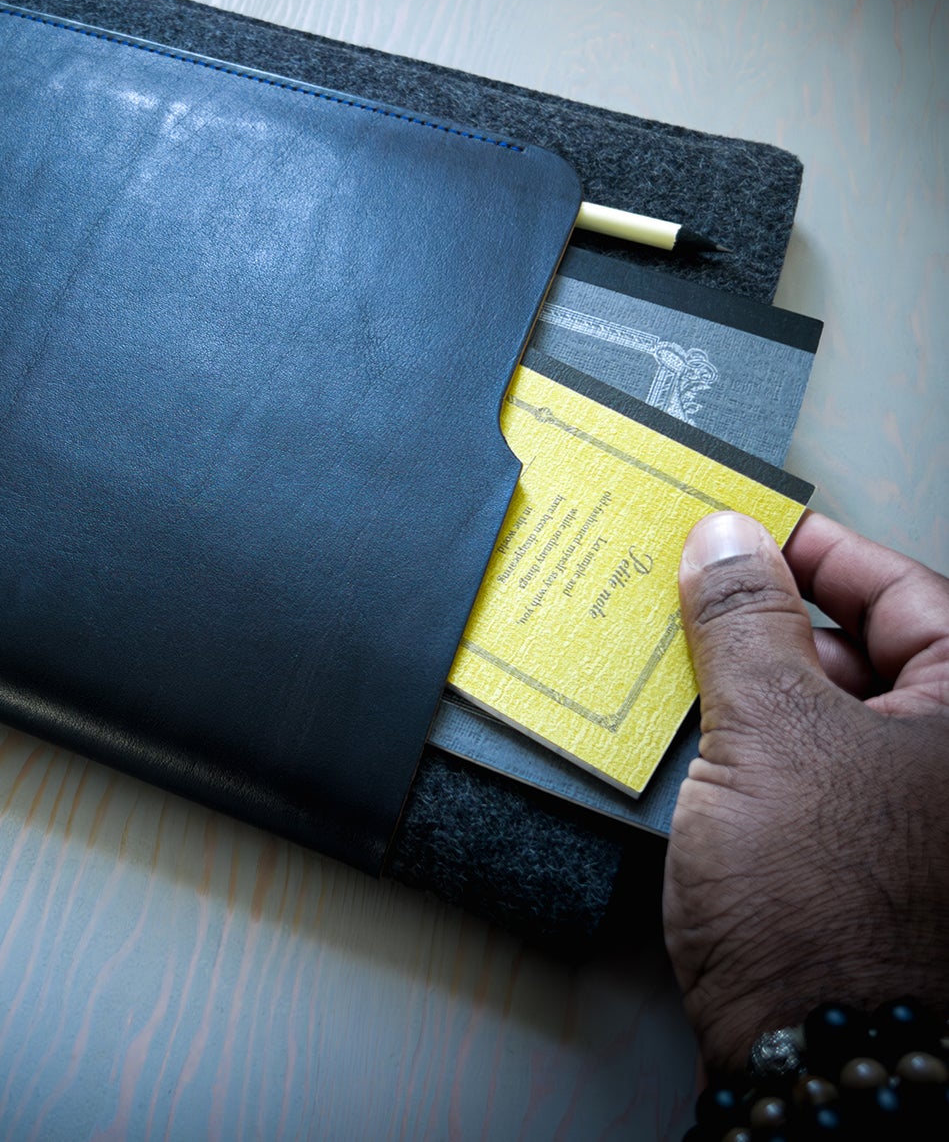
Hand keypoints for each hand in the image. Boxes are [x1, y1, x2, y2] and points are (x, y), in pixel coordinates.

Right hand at [664, 509, 948, 1074]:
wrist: (815, 1056)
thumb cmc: (824, 899)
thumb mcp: (772, 730)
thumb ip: (745, 621)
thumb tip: (727, 537)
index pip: (903, 595)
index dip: (817, 553)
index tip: (743, 530)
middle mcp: (946, 764)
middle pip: (857, 653)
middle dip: (764, 623)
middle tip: (686, 596)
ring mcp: (901, 817)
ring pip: (814, 713)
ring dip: (739, 686)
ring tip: (665, 663)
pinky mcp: (846, 859)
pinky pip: (790, 770)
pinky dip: (736, 745)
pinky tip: (674, 736)